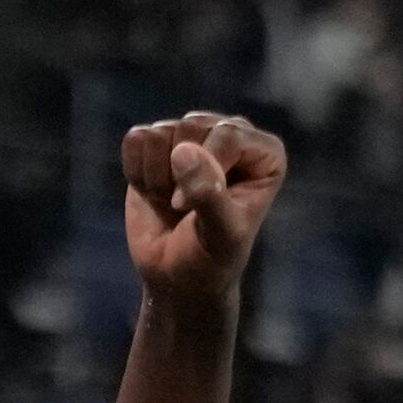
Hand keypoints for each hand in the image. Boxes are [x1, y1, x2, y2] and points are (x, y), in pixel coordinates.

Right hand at [119, 115, 286, 306]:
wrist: (177, 275)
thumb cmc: (211, 258)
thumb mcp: (220, 234)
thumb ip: (209, 194)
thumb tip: (184, 151)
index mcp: (265, 154)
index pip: (228, 134)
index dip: (206, 169)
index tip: (195, 206)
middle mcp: (231, 137)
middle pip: (190, 126)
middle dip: (178, 173)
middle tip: (186, 207)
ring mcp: (194, 137)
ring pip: (159, 132)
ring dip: (158, 177)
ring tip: (175, 203)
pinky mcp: (158, 145)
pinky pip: (137, 140)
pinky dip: (138, 173)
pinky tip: (155, 193)